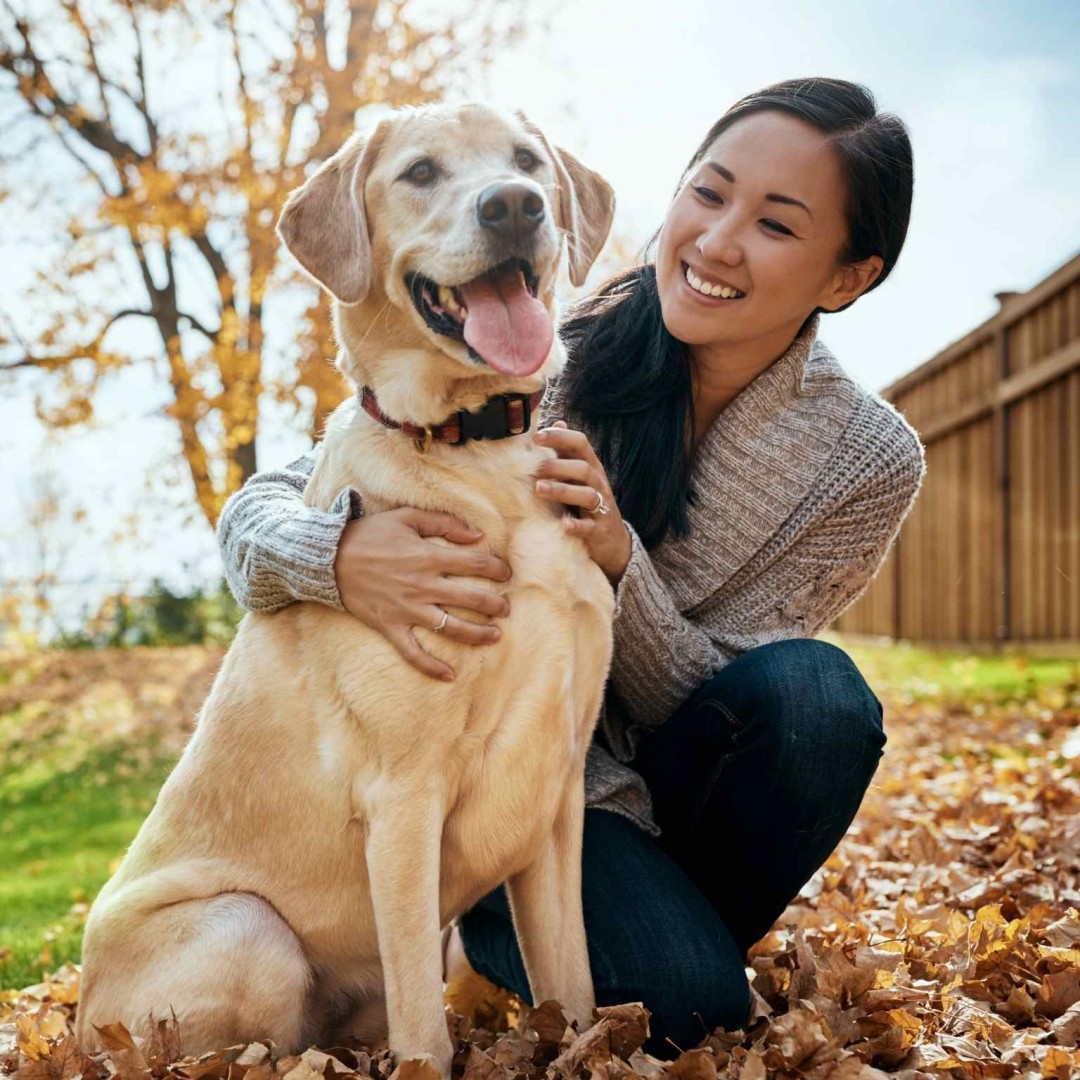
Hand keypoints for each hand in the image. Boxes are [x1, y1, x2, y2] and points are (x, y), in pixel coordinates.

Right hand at [334, 508, 511, 682]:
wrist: (329, 559)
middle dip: (496, 605)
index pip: (476, 563)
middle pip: (471, 598)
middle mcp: (423, 586)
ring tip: (495, 636)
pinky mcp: (391, 627)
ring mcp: (407, 609)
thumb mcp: (406, 517)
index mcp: (428, 556)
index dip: (497, 568)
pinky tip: (450, 676)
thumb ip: (444, 523)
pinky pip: (413, 653)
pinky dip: (431, 667)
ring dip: (478, 634)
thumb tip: (477, 535)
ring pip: (451, 628)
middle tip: (506, 609)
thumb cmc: (369, 534)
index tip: (506, 573)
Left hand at [533, 420, 632, 583]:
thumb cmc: (589, 504)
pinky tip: (563, 525)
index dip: (560, 437)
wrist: (613, 541)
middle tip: (535, 467)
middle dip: (558, 466)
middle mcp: (599, 484)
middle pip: (583, 469)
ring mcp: (601, 507)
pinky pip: (590, 526)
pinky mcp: (600, 530)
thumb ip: (567, 454)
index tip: (537, 436)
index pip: (581, 444)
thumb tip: (556, 422)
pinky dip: (577, 525)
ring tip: (539, 489)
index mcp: (592, 468)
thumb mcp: (580, 477)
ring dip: (562, 490)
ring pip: (586, 494)